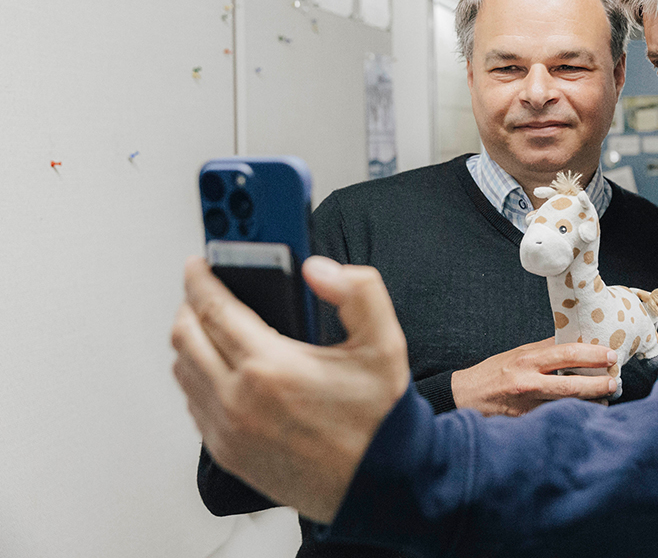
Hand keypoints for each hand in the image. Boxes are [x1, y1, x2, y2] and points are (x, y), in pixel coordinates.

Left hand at [171, 255, 409, 523]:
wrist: (379, 483)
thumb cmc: (379, 419)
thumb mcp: (385, 343)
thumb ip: (358, 291)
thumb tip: (317, 268)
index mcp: (271, 366)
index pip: (213, 309)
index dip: (200, 279)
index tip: (199, 264)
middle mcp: (239, 400)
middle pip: (185, 337)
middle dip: (190, 306)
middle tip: (204, 291)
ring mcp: (228, 430)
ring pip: (182, 372)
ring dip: (190, 342)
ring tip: (212, 326)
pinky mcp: (228, 453)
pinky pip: (193, 406)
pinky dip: (197, 379)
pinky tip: (221, 369)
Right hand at [451, 338, 617, 416]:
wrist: (464, 396)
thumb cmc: (494, 372)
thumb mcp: (518, 354)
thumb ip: (544, 350)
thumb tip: (574, 342)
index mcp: (527, 359)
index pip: (566, 353)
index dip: (591, 354)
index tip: (610, 355)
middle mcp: (528, 381)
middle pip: (571, 383)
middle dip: (598, 384)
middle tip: (614, 382)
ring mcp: (526, 404)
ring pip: (566, 405)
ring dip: (590, 403)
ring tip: (605, 400)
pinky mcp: (525, 422)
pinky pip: (554, 418)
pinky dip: (571, 415)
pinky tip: (584, 414)